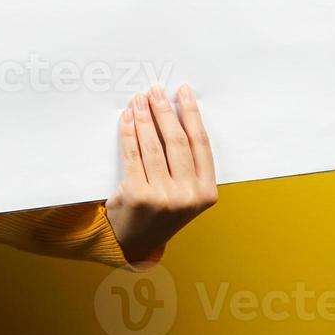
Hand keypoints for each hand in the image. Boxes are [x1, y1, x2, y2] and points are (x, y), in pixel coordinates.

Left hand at [104, 83, 218, 266]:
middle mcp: (188, 195)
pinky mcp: (137, 196)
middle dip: (164, 110)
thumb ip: (187, 163)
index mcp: (206, 192)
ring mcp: (163, 197)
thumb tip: (174, 114)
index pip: (200, 143)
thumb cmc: (160, 211)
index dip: (191, 114)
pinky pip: (132, 155)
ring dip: (145, 117)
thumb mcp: (185, 193)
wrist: (134, 244)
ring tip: (139, 100)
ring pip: (153, 145)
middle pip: (176, 140)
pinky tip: (127, 118)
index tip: (183, 92)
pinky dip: (129, 132)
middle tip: (155, 90)